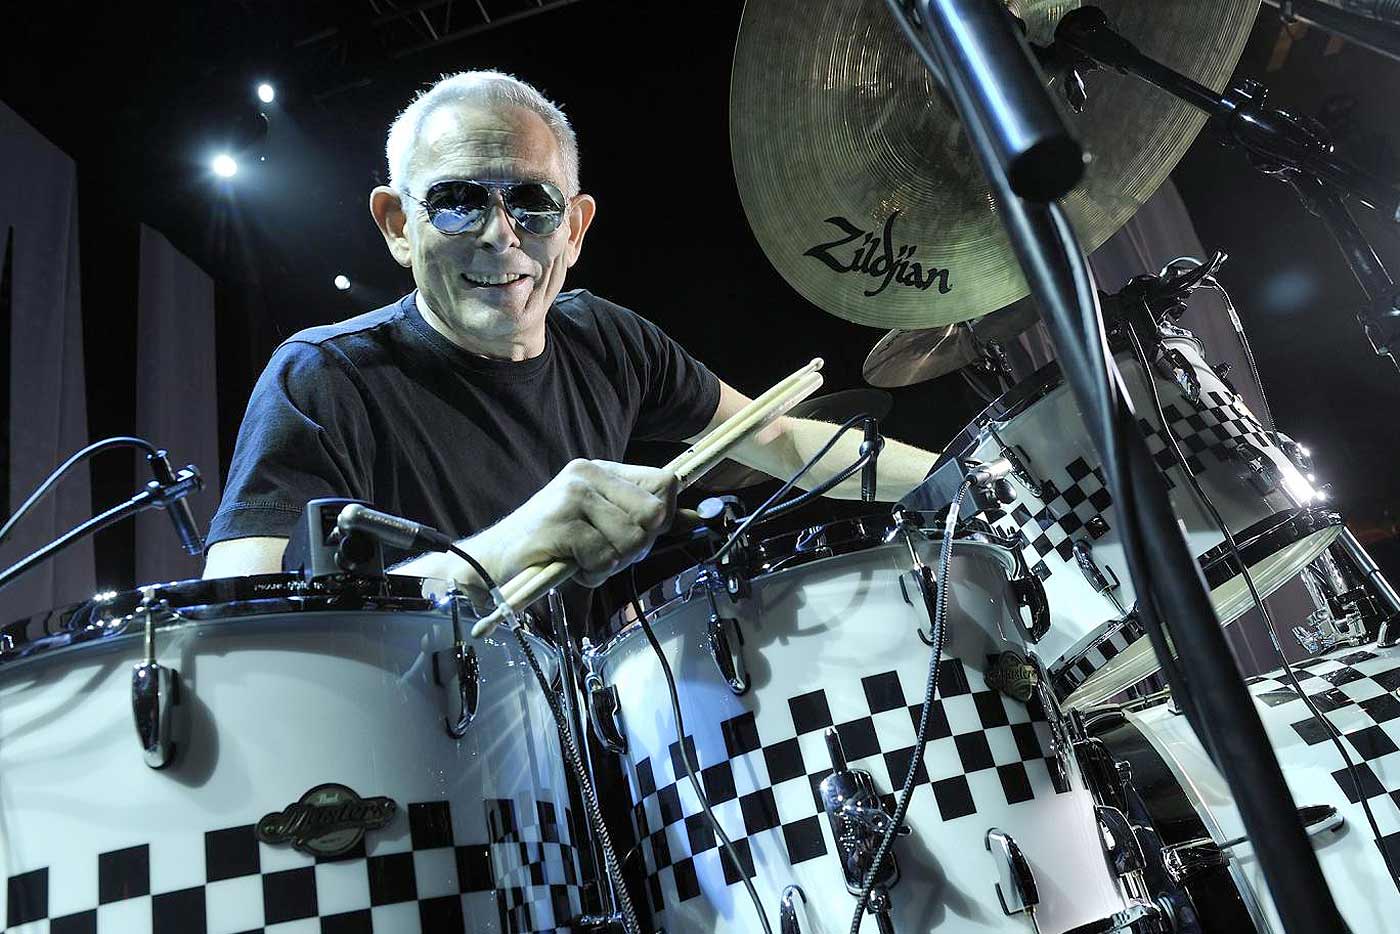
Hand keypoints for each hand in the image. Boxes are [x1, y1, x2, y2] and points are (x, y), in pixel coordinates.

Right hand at [495, 459, 677, 587]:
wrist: (493, 560)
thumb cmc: (551, 545)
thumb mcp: (601, 522)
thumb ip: (642, 518)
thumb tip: (695, 518)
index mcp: (598, 469)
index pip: (664, 482)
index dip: (664, 514)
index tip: (641, 534)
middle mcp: (586, 475)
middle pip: (654, 513)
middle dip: (639, 545)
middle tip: (610, 555)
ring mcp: (571, 498)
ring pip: (632, 538)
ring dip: (613, 563)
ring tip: (586, 561)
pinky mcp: (560, 525)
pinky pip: (603, 557)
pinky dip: (592, 573)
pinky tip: (573, 568)